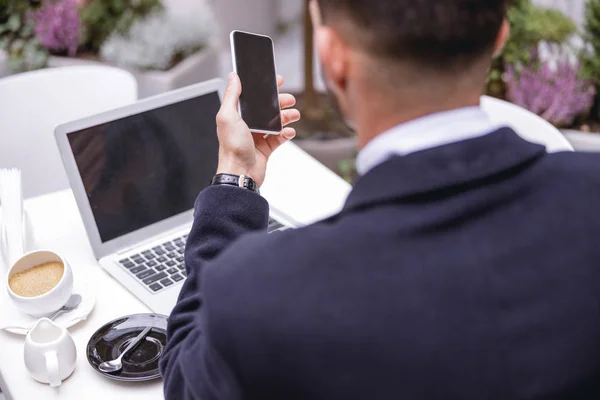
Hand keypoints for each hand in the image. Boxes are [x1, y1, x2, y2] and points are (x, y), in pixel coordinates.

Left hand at [216, 72, 300, 186]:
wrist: (240, 173)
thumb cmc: (232, 148)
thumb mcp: (228, 116)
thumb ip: (231, 95)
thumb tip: (232, 77)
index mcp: (237, 116)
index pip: (253, 97)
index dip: (265, 89)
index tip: (277, 82)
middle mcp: (247, 125)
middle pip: (267, 109)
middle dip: (280, 103)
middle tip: (290, 99)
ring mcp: (257, 137)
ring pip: (276, 122)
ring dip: (286, 117)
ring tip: (294, 115)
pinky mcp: (265, 148)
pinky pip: (279, 138)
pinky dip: (286, 134)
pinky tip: (289, 132)